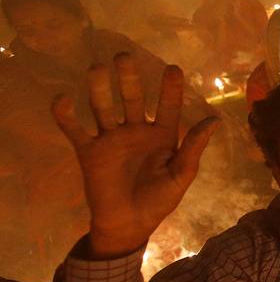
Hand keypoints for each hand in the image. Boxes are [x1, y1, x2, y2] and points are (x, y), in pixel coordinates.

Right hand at [51, 56, 219, 258]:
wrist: (128, 225)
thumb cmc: (159, 200)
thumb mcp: (181, 176)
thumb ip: (193, 148)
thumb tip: (215, 119)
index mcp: (162, 135)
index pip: (167, 106)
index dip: (170, 89)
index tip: (173, 69)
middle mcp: (135, 130)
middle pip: (132, 99)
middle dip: (129, 78)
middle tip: (124, 56)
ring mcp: (111, 139)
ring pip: (103, 107)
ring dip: (99, 88)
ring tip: (97, 68)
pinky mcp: (88, 151)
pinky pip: (75, 130)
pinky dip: (66, 115)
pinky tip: (62, 98)